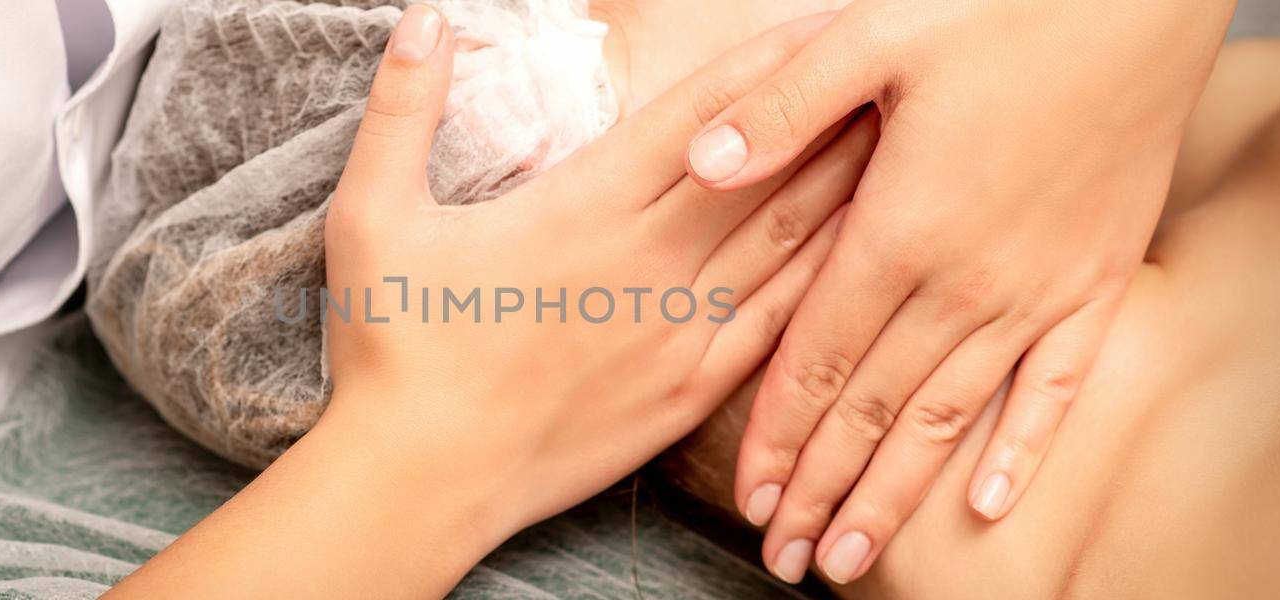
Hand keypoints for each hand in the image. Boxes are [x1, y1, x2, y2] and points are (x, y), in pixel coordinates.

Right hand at [111, 8, 876, 597]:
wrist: (421, 478)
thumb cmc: (393, 347)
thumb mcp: (374, 216)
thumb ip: (403, 110)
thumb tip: (422, 16)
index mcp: (584, 208)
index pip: (700, 120)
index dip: (769, 67)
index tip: (825, 27)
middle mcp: (649, 262)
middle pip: (766, 171)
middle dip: (833, 113)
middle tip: (893, 73)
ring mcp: (677, 330)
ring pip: (786, 244)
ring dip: (847, 188)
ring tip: (906, 141)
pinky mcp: (687, 390)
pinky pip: (779, 326)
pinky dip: (829, 283)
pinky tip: (870, 257)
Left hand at [685, 0, 1237, 583]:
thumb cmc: (1000, 7)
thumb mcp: (872, 35)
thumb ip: (781, 108)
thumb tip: (701, 162)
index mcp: (903, 227)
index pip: (822, 359)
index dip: (781, 435)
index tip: (752, 499)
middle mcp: (970, 279)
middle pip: (879, 410)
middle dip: (825, 489)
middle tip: (786, 559)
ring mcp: (1040, 287)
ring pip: (954, 417)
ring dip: (899, 493)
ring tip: (853, 558)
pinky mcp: (1097, 278)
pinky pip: (1058, 384)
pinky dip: (1025, 446)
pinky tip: (992, 503)